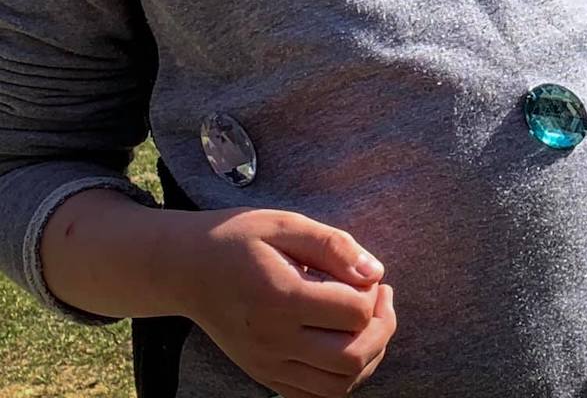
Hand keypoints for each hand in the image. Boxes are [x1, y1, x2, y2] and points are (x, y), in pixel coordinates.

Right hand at [174, 208, 397, 397]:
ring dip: (368, 356)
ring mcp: (266, 364)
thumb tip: (374, 273)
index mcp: (280, 298)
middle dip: (381, 328)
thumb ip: (333, 245)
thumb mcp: (286, 224)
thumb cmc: (239, 240)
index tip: (364, 274)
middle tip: (379, 298)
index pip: (354, 312)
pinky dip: (342, 377)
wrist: (186, 269)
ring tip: (368, 322)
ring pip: (338, 385)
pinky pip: (315, 395)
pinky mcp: (264, 375)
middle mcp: (272, 340)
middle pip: (352, 357)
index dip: (372, 291)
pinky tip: (346, 343)